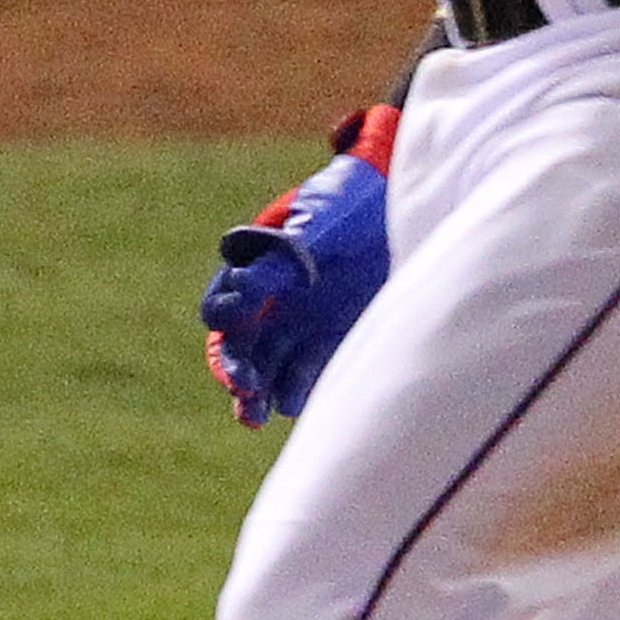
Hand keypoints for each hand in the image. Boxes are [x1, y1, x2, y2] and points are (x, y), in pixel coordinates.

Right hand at [201, 126, 394, 425]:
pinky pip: (304, 376)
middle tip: (245, 385)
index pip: (222, 304)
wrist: (398, 208)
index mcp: (255, 270)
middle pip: (238, 347)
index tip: (243, 312)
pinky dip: (295, 393)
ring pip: (265, 370)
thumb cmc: (348, 204)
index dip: (224, 313)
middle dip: (235, 368)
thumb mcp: (317, 220)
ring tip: (256, 416)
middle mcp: (270, 304)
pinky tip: (294, 404)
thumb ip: (284, 253)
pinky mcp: (330, 344)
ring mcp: (299, 327)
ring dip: (257, 394)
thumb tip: (245, 288)